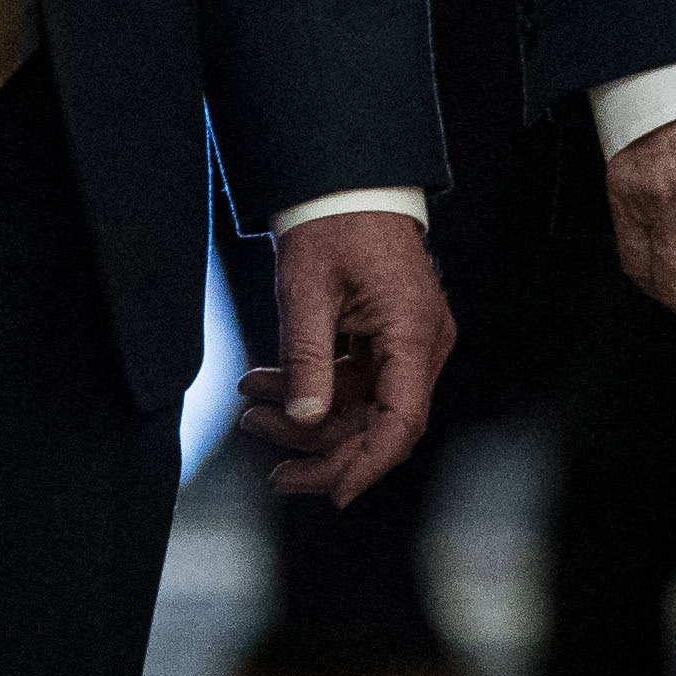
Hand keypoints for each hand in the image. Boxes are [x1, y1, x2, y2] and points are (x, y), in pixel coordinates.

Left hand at [237, 210, 454, 507]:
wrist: (347, 181)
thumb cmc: (334, 223)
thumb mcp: (307, 293)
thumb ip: (307, 360)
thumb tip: (304, 421)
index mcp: (414, 331)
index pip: (401, 422)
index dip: (366, 465)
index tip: (331, 494)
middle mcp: (424, 342)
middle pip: (381, 425)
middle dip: (322, 448)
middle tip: (271, 469)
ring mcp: (410, 340)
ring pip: (364, 409)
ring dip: (307, 418)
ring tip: (251, 408)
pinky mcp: (391, 337)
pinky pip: (357, 384)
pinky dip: (314, 390)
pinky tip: (268, 386)